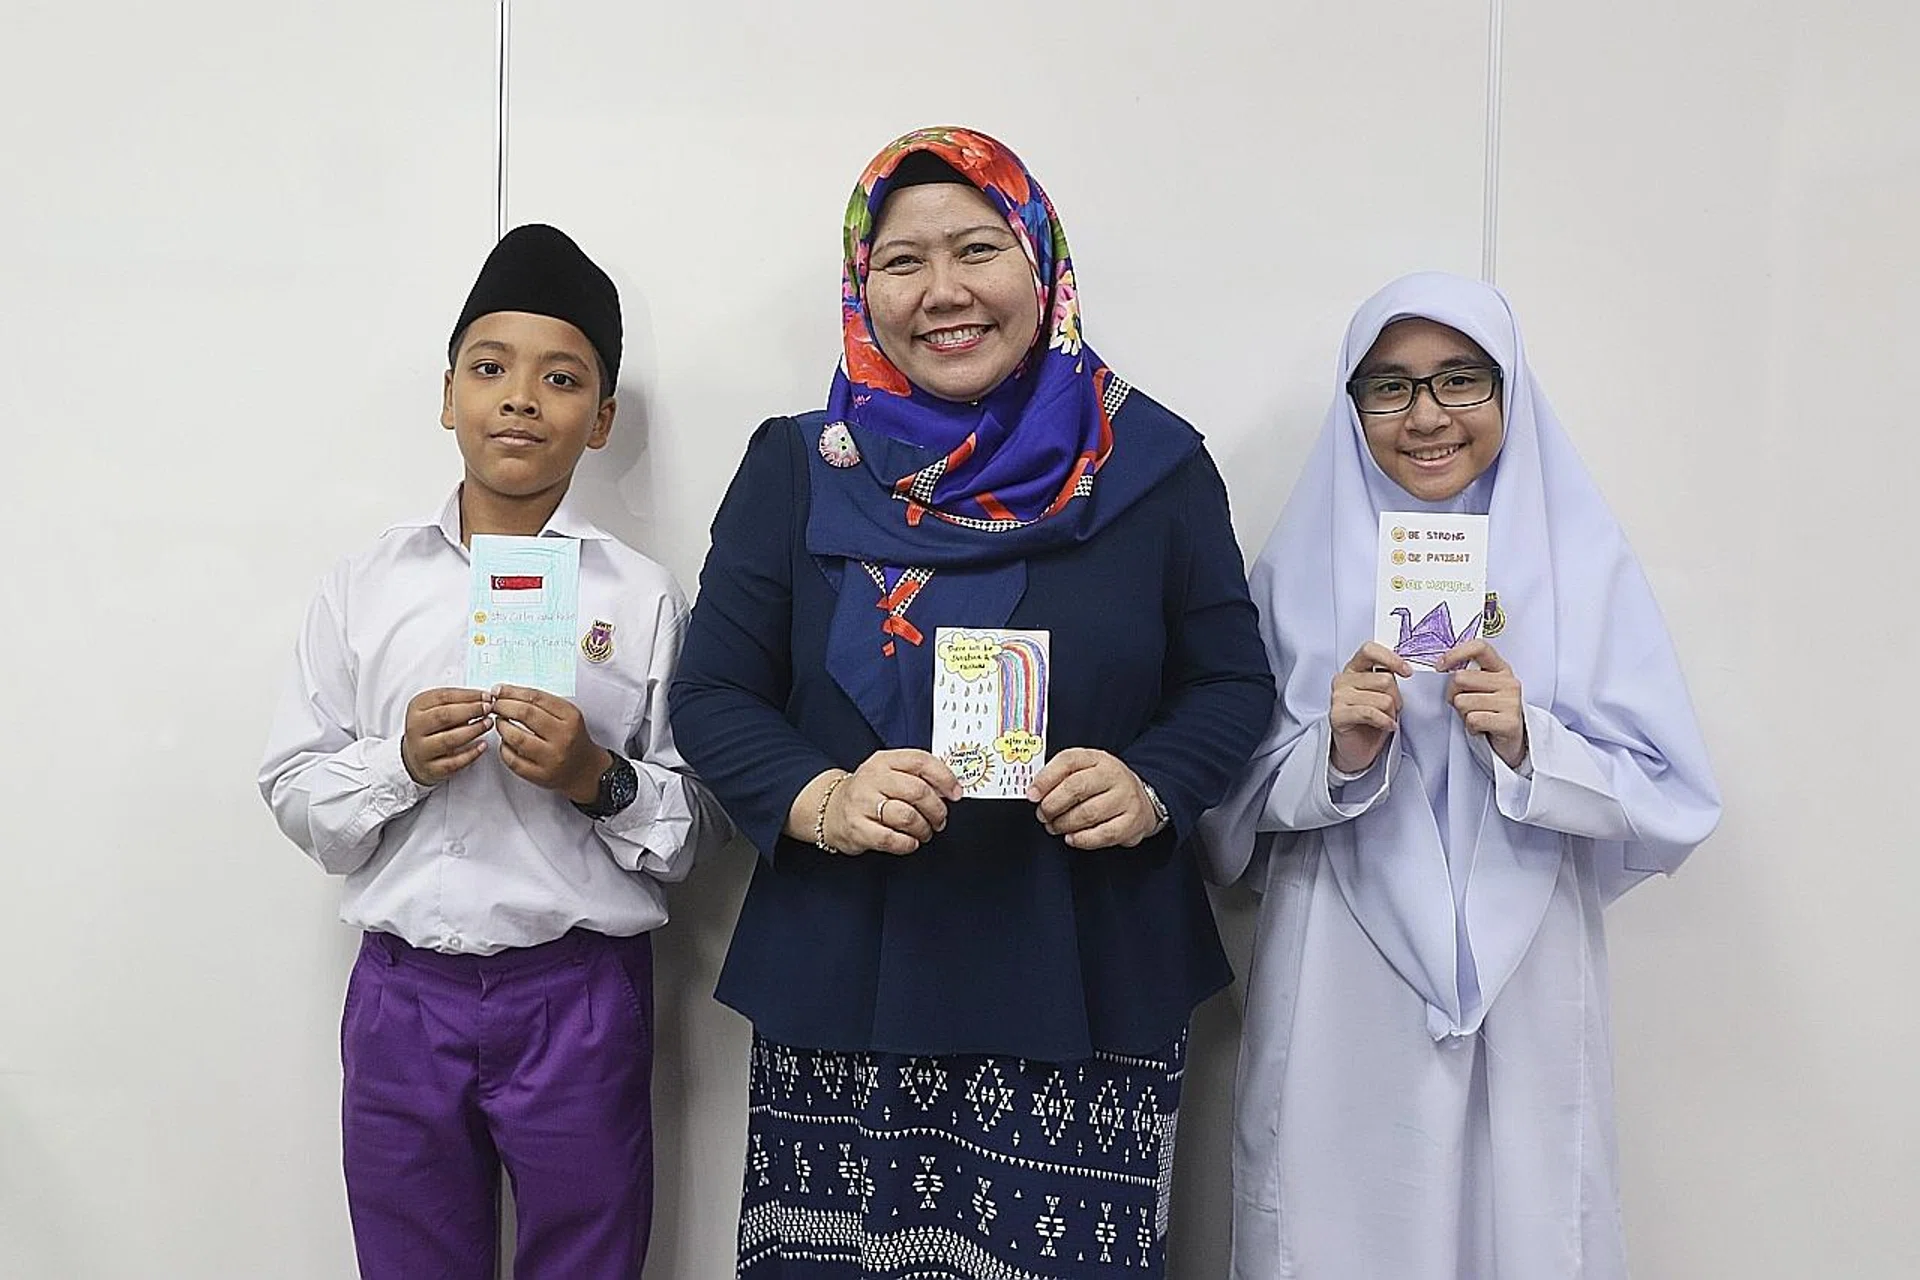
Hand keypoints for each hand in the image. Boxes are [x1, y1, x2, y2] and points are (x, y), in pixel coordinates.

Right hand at [400, 688, 491, 784]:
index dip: (468, 696)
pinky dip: (470, 754)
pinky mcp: (431, 769)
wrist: (416, 756)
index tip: (486, 696)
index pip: (443, 697)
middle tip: (488, 709)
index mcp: (417, 707)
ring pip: (448, 739)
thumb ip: (459, 702)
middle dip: (470, 711)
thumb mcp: (439, 708)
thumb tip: (485, 698)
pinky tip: (483, 745)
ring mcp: (422, 750)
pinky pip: (453, 762)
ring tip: (488, 723)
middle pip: (444, 716)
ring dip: (473, 730)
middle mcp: (415, 728)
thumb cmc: (433, 727)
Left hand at [487, 684, 609, 803]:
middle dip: (503, 706)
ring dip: (502, 727)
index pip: (536, 698)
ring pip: (516, 738)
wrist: (583, 769)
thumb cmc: (572, 739)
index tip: (499, 690)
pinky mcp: (540, 775)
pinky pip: (512, 759)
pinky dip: (504, 748)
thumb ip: (542, 704)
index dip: (513, 692)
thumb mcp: (567, 715)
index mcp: (570, 717)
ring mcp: (551, 758)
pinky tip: (506, 742)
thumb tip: (507, 693)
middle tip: (495, 705)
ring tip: (500, 722)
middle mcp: (563, 737)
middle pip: (525, 714)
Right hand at [812, 750, 961, 855]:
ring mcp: (862, 803)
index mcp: (884, 760)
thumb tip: (950, 790)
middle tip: (940, 819)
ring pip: (907, 817)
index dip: (944, 778)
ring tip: (925, 832)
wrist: (830, 808)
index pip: (920, 761)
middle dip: (936, 809)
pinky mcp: (857, 828)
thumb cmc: (869, 792)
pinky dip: (908, 844)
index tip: (956, 793)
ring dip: (924, 829)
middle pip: (917, 791)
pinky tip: (910, 842)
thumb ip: (917, 776)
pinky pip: (891, 839)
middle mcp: (872, 778)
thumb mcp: (889, 773)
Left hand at [1027, 748, 1161, 849]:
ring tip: (1054, 827)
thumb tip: (1034, 792)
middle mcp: (1113, 774)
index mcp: (1097, 758)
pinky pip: (1103, 834)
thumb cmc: (1103, 785)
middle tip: (1042, 815)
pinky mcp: (1132, 822)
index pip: (1068, 761)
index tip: (1032, 795)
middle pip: (1076, 788)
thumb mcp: (1084, 770)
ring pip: (1088, 814)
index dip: (1045, 779)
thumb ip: (1059, 776)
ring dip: (1064, 824)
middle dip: (1052, 805)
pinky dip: (1082, 839)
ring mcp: (1125, 798)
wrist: (1141, 798)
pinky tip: (1071, 838)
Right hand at [1330, 643, 1410, 773]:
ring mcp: (1338, 697)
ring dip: (1391, 713)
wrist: (1357, 749)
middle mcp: (1343, 680)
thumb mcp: (1381, 694)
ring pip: (1382, 699)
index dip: (1391, 658)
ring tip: (1386, 719)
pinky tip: (1387, 726)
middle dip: (1397, 697)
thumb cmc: (1371, 721)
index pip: (1370, 650)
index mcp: (1354, 669)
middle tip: (1393, 709)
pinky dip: (1385, 722)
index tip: (1406, 672)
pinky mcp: (1338, 715)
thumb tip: (1404, 668)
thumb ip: (1386, 677)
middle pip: (1385, 679)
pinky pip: (1371, 713)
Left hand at [1440, 639, 1526, 768]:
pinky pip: (1473, 719)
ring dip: (1463, 714)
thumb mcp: (1480, 688)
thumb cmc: (1490, 712)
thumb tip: (1441, 668)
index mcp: (1500, 668)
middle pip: (1460, 678)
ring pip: (1463, 702)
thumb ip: (1466, 674)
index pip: (1479, 647)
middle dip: (1453, 694)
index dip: (1456, 653)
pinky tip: (1481, 728)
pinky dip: (1471, 727)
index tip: (1440, 666)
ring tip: (1476, 717)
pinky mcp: (1510, 722)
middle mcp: (1509, 682)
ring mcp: (1512, 701)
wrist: (1511, 740)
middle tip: (1464, 705)